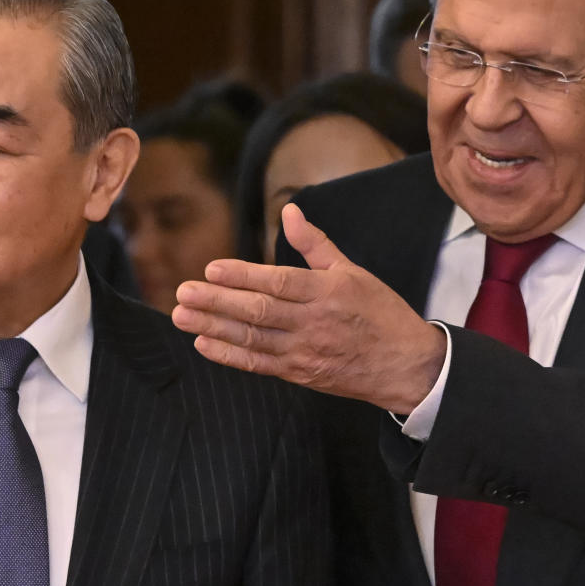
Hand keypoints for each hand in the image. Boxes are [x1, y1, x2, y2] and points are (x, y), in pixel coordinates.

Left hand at [173, 202, 446, 411]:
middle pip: (258, 312)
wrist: (403, 365)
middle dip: (216, 302)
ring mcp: (304, 351)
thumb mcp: (352, 271)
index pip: (277, 282)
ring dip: (214, 328)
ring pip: (253, 339)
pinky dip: (230, 356)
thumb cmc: (379, 313)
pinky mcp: (299, 374)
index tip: (210, 269)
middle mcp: (313, 322)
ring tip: (182, 317)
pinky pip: (259, 364)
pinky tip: (204, 344)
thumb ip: (314, 244)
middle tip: (183, 293)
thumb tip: (289, 211)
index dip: (241, 276)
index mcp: (326, 291)